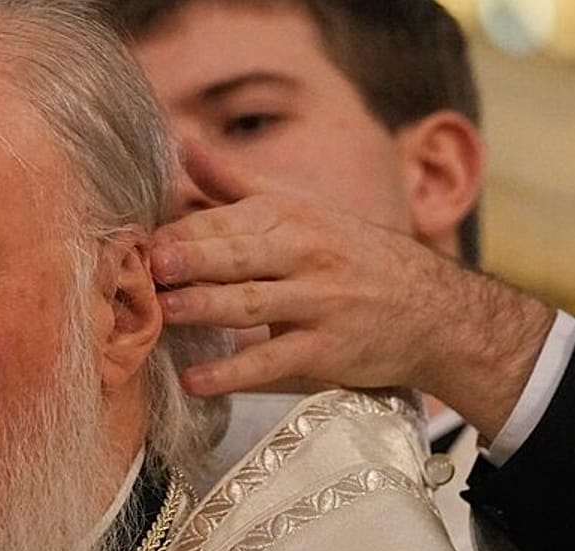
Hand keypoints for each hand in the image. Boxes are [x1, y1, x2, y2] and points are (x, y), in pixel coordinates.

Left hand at [150, 141, 554, 440]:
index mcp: (292, 216)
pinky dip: (233, 373)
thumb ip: (236, 184)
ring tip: (166, 313)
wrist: (434, 311)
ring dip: (208, 308)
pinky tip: (194, 382)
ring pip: (254, 305)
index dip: (184, 232)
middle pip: (240, 255)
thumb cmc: (350, 256)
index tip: (140, 241)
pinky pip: (273, 362)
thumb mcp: (302, 209)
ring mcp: (318, 304)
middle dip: (194, 259)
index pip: (229, 220)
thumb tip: (182, 145)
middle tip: (149, 266)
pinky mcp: (324, 352)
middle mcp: (306, 255)